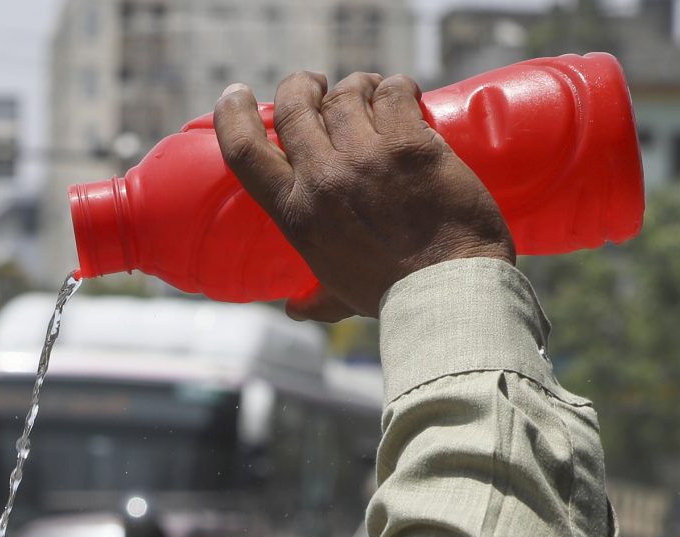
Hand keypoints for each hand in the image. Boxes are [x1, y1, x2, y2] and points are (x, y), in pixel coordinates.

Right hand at [214, 72, 514, 322]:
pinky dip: (398, 87)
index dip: (233, 115)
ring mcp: (366, 158)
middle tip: (318, 85)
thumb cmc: (394, 297)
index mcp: (297, 215)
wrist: (446, 293)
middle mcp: (323, 180)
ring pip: (347, 94)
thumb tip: (296, 309)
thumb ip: (318, 299)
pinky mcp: (408, 145)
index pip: (245, 152)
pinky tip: (407, 93)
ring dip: (357, 85)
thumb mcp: (340, 296)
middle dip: (302, 85)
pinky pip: (394, 93)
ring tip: (372, 90)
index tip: (237, 95)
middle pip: (296, 105)